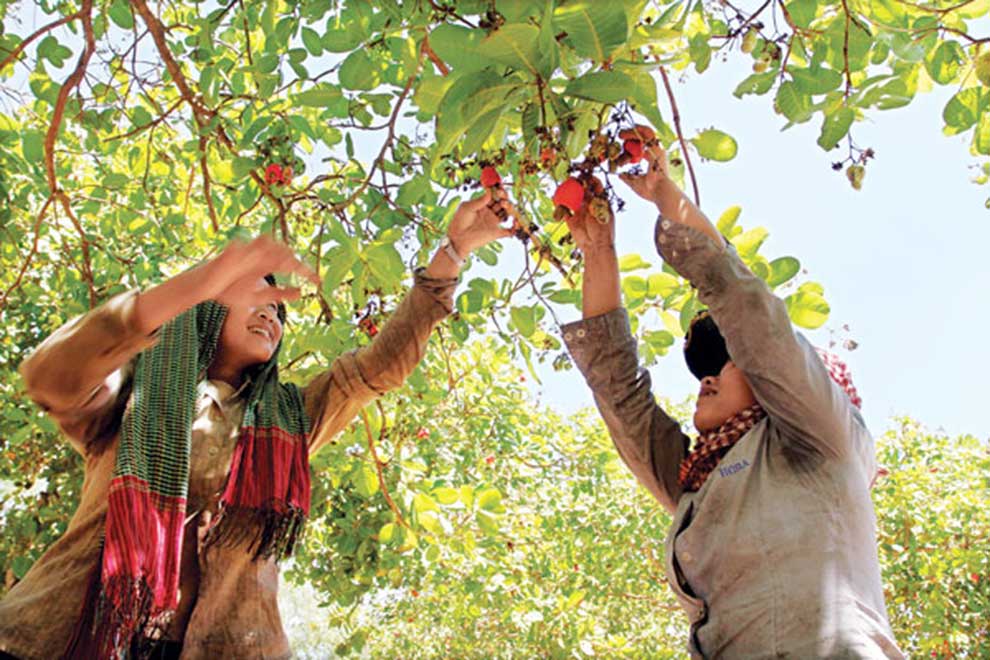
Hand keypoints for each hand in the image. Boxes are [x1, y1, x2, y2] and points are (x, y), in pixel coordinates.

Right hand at [204, 236, 319, 307]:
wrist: (205, 289)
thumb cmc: (230, 291)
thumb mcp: (259, 296)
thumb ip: (279, 294)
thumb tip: (301, 293)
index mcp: (265, 264)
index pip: (289, 263)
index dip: (305, 271)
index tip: (319, 282)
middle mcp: (258, 256)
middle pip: (282, 251)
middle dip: (295, 261)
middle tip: (307, 272)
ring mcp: (245, 254)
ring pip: (266, 244)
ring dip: (278, 250)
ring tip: (291, 263)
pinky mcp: (231, 254)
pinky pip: (243, 247)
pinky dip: (253, 249)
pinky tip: (263, 257)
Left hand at [446, 190, 514, 254]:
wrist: (458, 238)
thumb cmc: (459, 221)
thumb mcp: (467, 207)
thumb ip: (480, 200)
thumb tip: (490, 191)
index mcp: (483, 205)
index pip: (494, 196)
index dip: (498, 190)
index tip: (499, 185)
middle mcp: (490, 213)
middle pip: (502, 203)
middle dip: (504, 197)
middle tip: (501, 195)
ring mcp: (493, 223)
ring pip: (507, 213)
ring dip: (509, 208)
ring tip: (504, 205)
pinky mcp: (496, 233)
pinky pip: (509, 231)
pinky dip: (515, 227)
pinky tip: (515, 222)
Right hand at [561, 176, 614, 253]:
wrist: (595, 247)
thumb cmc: (602, 229)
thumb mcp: (598, 211)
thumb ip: (590, 199)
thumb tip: (584, 185)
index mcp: (600, 200)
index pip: (595, 185)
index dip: (590, 178)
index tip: (584, 175)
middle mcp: (589, 203)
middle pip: (582, 189)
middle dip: (576, 183)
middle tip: (570, 179)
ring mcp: (580, 211)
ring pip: (571, 198)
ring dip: (566, 192)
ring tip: (562, 187)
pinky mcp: (571, 219)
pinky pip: (563, 209)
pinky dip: (559, 204)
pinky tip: (555, 199)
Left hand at [617, 125, 669, 206]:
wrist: (660, 193)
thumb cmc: (650, 191)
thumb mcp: (634, 183)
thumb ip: (628, 178)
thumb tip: (620, 175)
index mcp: (653, 159)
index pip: (643, 146)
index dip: (631, 145)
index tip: (621, 146)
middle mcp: (656, 152)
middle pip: (644, 137)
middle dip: (632, 134)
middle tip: (620, 135)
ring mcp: (658, 149)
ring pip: (645, 133)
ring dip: (632, 131)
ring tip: (620, 134)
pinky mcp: (657, 148)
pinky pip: (645, 135)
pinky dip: (634, 133)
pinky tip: (624, 135)